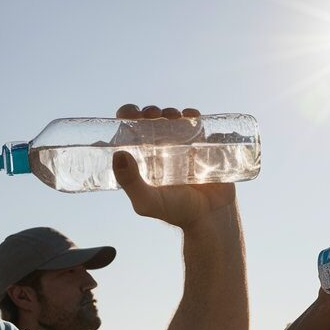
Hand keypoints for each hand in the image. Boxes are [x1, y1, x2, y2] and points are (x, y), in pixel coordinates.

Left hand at [113, 103, 236, 228]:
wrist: (211, 216)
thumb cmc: (176, 211)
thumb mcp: (147, 201)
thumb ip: (130, 182)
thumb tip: (118, 154)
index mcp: (142, 160)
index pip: (130, 132)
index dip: (128, 117)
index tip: (131, 113)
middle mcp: (159, 150)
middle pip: (150, 121)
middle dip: (150, 112)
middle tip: (153, 115)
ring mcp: (181, 146)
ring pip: (172, 119)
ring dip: (169, 112)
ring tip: (172, 116)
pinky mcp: (202, 145)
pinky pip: (196, 123)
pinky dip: (191, 114)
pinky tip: (189, 115)